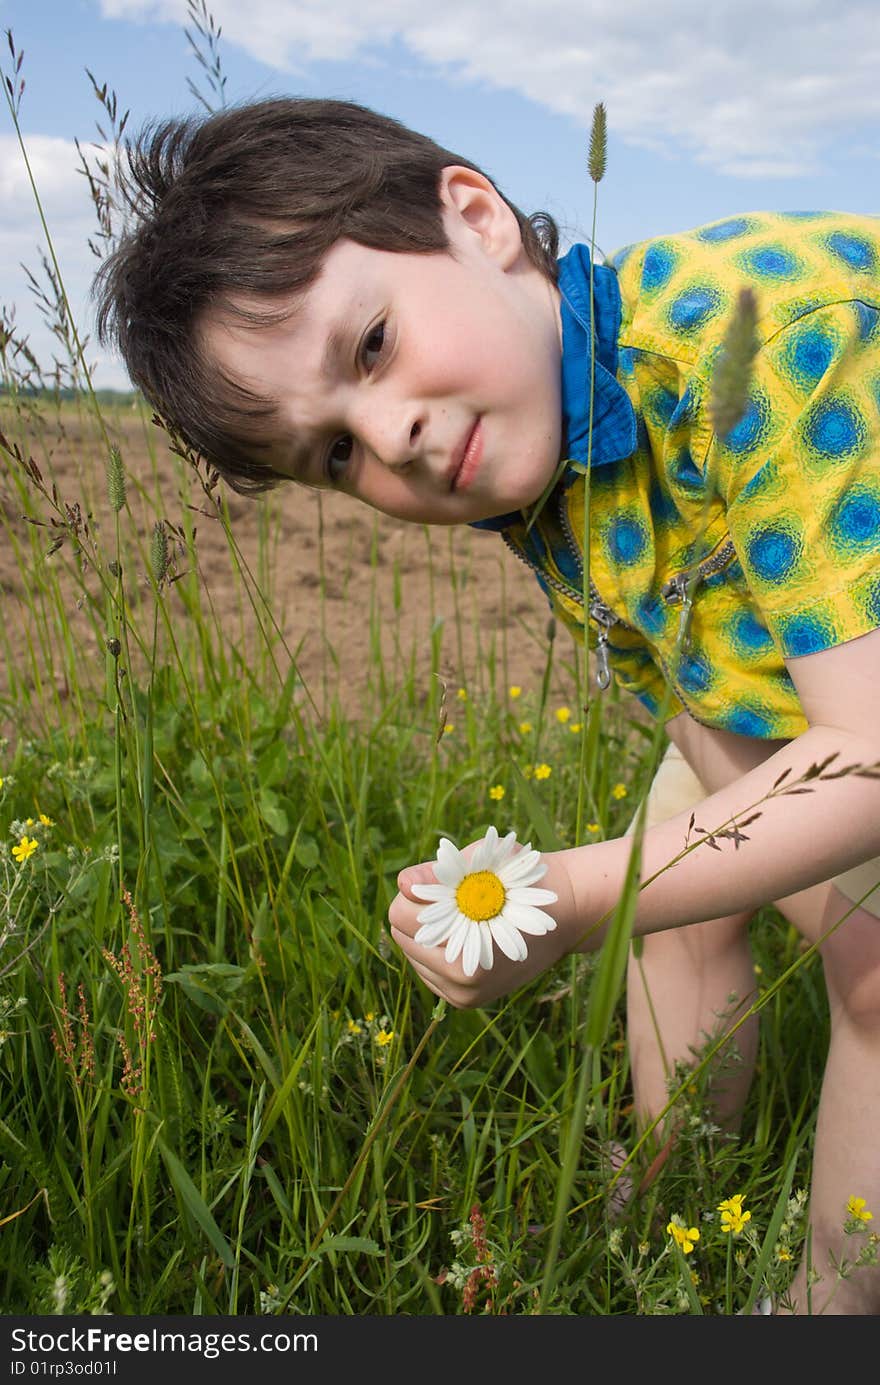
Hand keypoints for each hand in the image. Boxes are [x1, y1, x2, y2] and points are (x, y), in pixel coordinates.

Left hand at [388, 835, 580, 1008]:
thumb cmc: (524, 881)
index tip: (442, 883)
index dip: (415, 893)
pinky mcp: (465, 1001)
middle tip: (451, 898)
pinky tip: (462, 935)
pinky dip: (435, 951)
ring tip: (460, 917)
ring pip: (411, 954)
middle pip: (401, 935)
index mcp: (463, 949)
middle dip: (418, 913)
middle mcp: (460, 980)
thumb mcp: (484, 865)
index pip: (401, 915)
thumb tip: (402, 883)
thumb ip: (439, 873)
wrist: (565, 914)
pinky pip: (427, 971)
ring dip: (425, 934)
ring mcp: (462, 994)